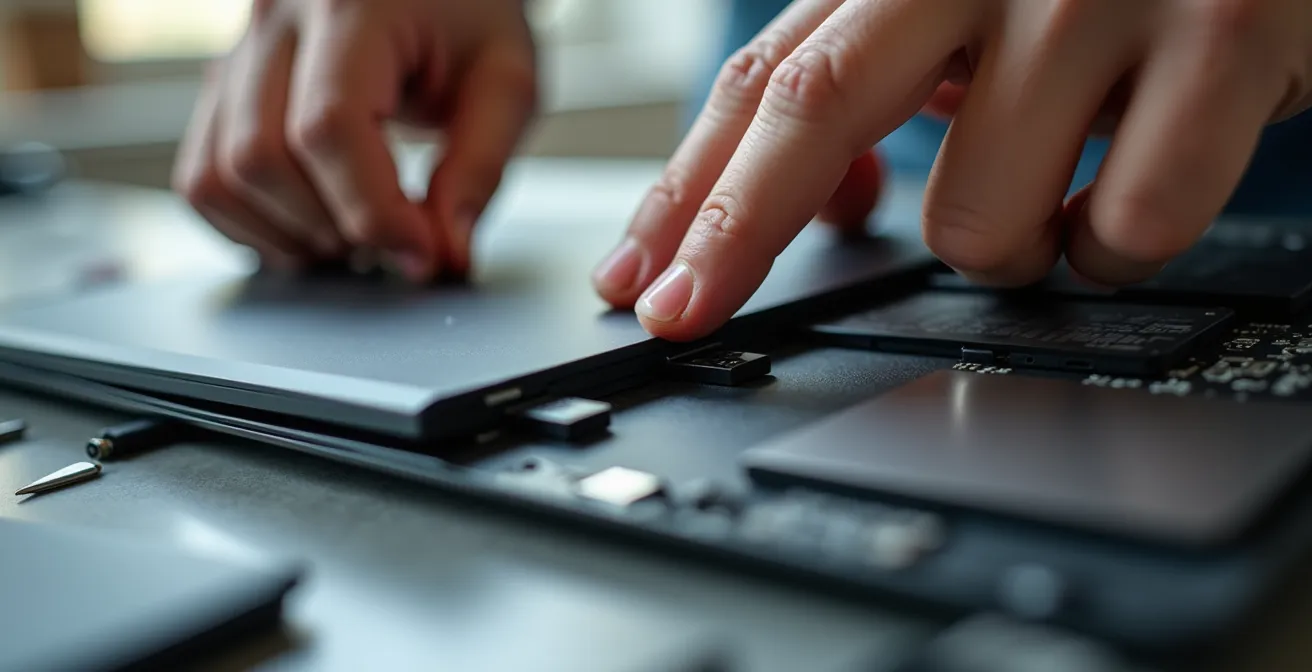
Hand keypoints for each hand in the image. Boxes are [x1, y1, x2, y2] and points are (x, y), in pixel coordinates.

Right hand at [173, 0, 536, 279]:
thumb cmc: (471, 12)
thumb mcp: (506, 79)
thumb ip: (479, 166)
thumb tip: (444, 253)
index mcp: (350, 3)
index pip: (329, 127)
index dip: (372, 211)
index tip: (421, 253)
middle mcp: (276, 17)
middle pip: (262, 156)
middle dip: (333, 226)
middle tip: (397, 246)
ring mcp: (239, 48)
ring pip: (220, 173)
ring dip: (288, 233)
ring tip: (356, 242)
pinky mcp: (225, 83)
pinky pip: (202, 174)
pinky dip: (249, 224)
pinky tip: (312, 231)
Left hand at [595, 0, 1311, 340]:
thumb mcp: (980, 11)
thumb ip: (889, 85)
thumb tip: (825, 202)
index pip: (768, 78)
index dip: (687, 188)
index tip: (634, 278)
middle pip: (814, 107)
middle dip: (733, 235)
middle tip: (682, 320)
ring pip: (975, 217)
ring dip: (1003, 247)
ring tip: (1056, 197)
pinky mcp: (1228, 43)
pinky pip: (1127, 229)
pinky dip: (1116, 251)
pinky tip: (1135, 196)